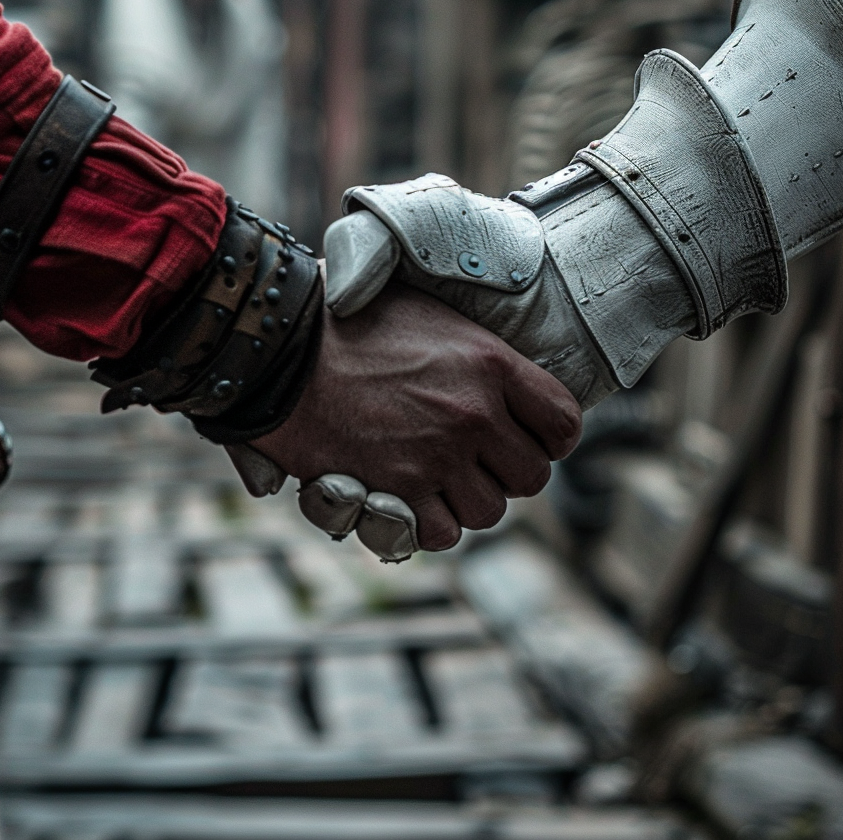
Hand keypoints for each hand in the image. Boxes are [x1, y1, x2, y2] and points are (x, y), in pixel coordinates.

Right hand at [253, 282, 580, 550]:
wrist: (278, 347)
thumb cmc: (345, 318)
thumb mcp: (423, 308)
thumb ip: (470, 346)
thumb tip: (497, 363)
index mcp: (490, 363)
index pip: (563, 422)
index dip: (549, 437)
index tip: (528, 436)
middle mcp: (474, 415)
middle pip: (531, 477)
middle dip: (505, 472)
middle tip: (473, 459)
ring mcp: (436, 457)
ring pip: (488, 512)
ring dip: (464, 500)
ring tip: (434, 477)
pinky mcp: (395, 491)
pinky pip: (440, 533)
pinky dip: (425, 523)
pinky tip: (405, 496)